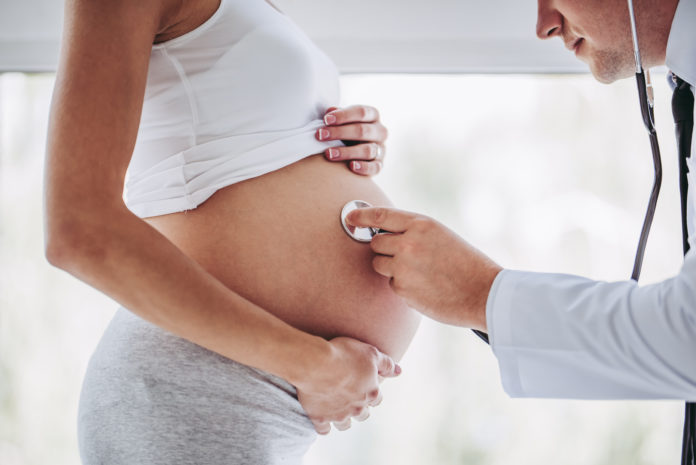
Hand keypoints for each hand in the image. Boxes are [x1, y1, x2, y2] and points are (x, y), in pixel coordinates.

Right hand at [294, 337, 399, 434]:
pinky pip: (324, 430)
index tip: (363, 385)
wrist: (317, 364)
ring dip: (343, 418)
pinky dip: (323, 425)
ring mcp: (338, 415)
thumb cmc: (344, 355)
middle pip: (362, 414)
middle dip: (358, 407)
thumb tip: (399, 371)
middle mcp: (357, 408)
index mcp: (371, 393)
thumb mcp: (370, 353)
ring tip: (336, 409)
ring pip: (345, 424)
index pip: (377, 399)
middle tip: (350, 396)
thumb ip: (386, 364)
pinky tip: (321, 417)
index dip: (371, 392)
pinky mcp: (320, 418)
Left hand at [316, 105, 387, 175]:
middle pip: (363, 131)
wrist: (355, 151)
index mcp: (373, 115)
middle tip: (320, 136)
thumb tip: (329, 111)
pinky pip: (375, 167)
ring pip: (367, 150)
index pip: (361, 112)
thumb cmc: (347, 130)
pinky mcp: (379, 164)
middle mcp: (380, 131)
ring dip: (346, 152)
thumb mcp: (343, 120)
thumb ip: (337, 115)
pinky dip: (364, 167)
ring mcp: (381, 148)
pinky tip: (351, 166)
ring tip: (328, 154)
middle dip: (340, 133)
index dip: (343, 116)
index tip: (326, 120)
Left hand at [345, 207, 501, 330]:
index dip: (361, 215)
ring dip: (391, 268)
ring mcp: (404, 268)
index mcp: (421, 225)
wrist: (483, 292)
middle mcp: (409, 244)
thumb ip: (413, 232)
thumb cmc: (464, 262)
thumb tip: (383, 233)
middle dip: (384, 249)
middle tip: (405, 256)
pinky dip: (403, 286)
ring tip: (420, 272)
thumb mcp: (440, 235)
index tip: (350, 217)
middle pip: (376, 243)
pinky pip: (391, 284)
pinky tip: (425, 287)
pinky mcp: (403, 289)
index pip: (381, 216)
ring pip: (379, 265)